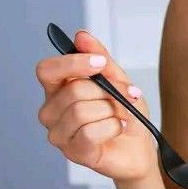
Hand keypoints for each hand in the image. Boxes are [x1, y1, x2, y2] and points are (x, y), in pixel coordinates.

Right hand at [36, 30, 157, 182]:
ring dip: (112, 111)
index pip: (47, 69)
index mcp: (58, 89)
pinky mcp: (73, 152)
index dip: (72, 63)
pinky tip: (119, 129)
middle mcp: (52, 111)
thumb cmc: (126, 115)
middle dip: (108, 92)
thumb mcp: (118, 80)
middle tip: (122, 99)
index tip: (99, 62)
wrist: (140, 147)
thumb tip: (81, 36)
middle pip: (74, 90)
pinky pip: (90, 132)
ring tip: (120, 116)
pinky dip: (113, 127)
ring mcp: (59, 134)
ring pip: (82, 111)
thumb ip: (100, 58)